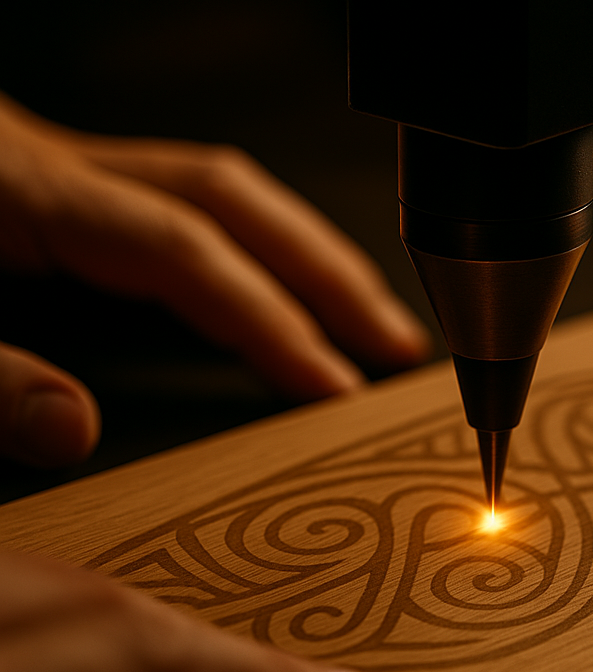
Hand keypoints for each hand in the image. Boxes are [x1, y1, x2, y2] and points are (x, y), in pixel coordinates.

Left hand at [0, 92, 430, 466]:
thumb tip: (77, 429)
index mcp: (16, 187)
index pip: (184, 250)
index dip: (271, 318)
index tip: (335, 384)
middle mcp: (48, 164)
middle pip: (229, 198)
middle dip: (324, 270)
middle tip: (396, 342)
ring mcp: (52, 171)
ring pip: (215, 194)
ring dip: (299, 258)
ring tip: (364, 323)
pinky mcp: (44, 190)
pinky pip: (176, 214)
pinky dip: (240, 260)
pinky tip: (262, 303)